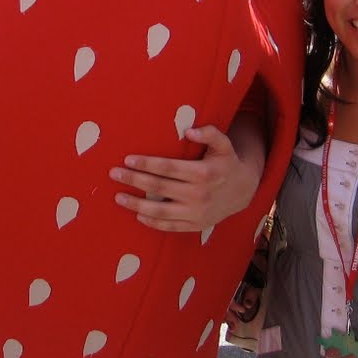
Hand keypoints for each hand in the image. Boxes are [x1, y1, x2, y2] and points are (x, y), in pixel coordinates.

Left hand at [110, 125, 263, 231]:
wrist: (243, 191)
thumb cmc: (226, 163)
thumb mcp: (224, 144)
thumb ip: (209, 133)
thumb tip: (189, 131)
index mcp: (204, 173)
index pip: (168, 168)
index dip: (146, 164)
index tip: (128, 159)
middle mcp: (199, 195)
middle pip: (159, 188)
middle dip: (134, 180)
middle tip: (114, 174)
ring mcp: (196, 213)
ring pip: (160, 211)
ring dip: (136, 205)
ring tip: (118, 197)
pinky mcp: (195, 225)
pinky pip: (169, 226)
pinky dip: (152, 223)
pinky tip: (137, 215)